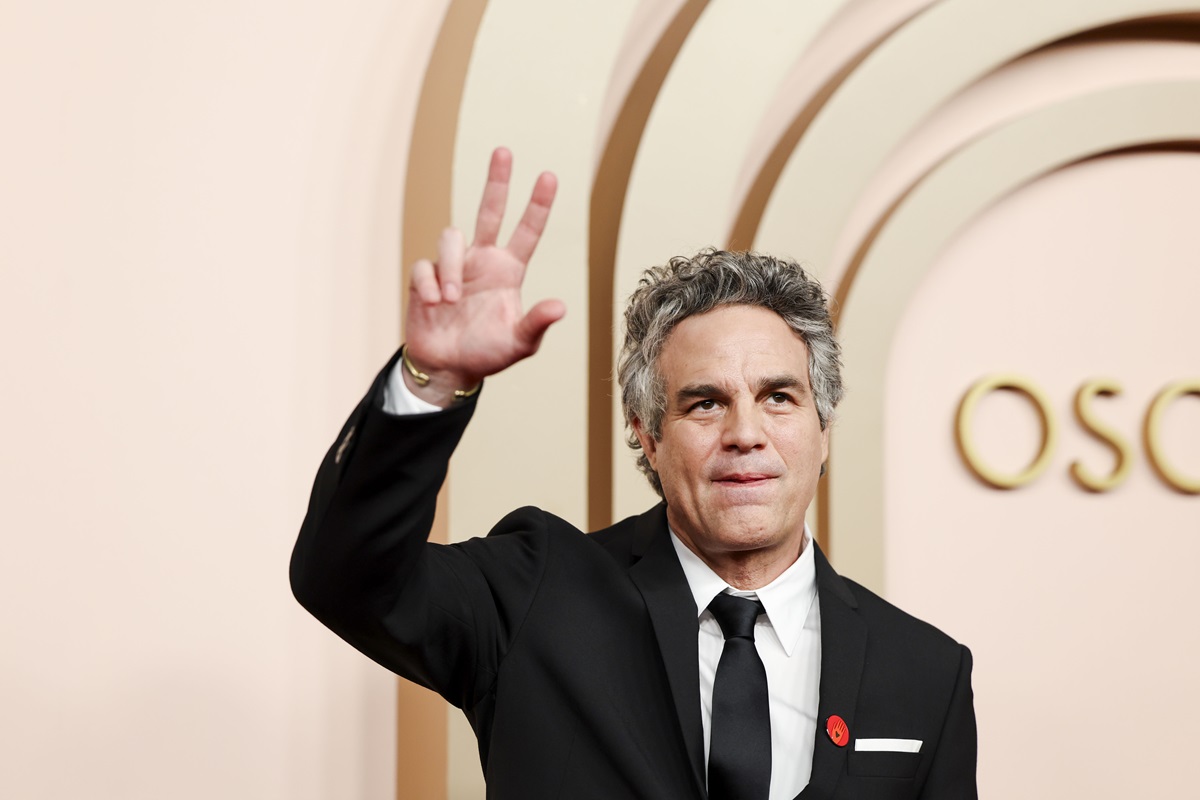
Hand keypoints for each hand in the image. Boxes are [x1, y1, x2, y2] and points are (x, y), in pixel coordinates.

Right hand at [404, 147, 564, 405]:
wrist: (448, 367)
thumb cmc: (487, 353)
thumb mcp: (519, 343)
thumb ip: (536, 323)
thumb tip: (560, 306)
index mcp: (508, 270)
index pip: (527, 231)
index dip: (538, 205)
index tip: (549, 176)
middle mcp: (482, 260)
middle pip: (489, 210)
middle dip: (497, 181)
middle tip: (504, 151)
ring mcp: (453, 266)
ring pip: (451, 237)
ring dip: (451, 268)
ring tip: (450, 301)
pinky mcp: (425, 277)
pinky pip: (425, 265)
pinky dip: (429, 284)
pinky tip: (434, 304)